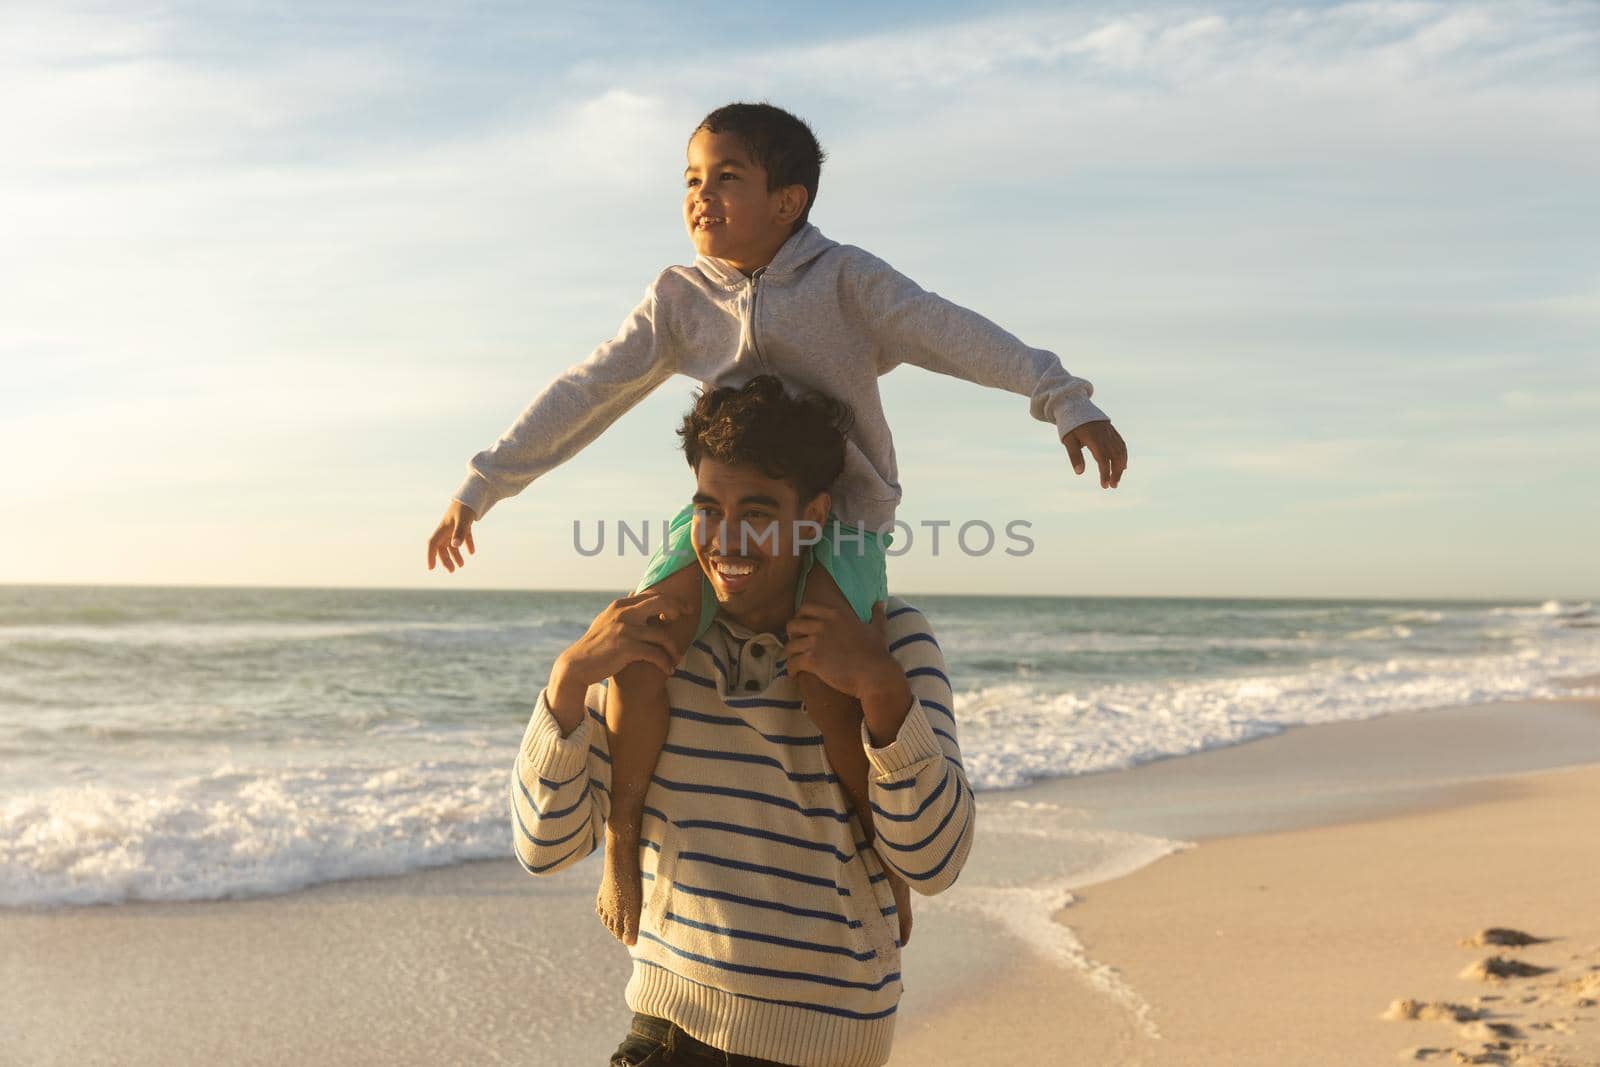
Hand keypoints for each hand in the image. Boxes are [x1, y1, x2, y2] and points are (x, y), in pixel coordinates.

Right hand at [427, 501, 477, 572]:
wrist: (474, 493)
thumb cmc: (466, 507)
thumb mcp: (463, 521)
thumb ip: (459, 533)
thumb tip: (455, 546)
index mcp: (443, 528)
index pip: (433, 544)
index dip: (430, 556)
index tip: (431, 568)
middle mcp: (447, 528)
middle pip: (442, 547)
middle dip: (446, 559)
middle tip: (452, 570)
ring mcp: (455, 526)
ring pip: (452, 544)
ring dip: (456, 555)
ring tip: (462, 565)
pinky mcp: (464, 524)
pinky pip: (463, 537)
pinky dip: (467, 544)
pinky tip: (472, 552)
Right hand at [549, 592, 684, 716]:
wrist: (578, 664)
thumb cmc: (596, 644)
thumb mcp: (607, 620)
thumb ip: (624, 608)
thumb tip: (634, 591)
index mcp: (621, 606)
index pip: (653, 596)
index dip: (673, 602)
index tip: (685, 610)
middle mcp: (623, 613)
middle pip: (661, 603)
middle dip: (678, 610)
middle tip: (687, 621)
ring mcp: (624, 630)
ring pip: (662, 634)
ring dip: (673, 649)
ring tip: (676, 659)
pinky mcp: (626, 647)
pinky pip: (655, 653)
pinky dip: (665, 663)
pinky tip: (668, 670)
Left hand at [784, 602, 900, 703]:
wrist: (875, 674)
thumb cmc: (877, 653)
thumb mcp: (878, 629)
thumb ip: (877, 614)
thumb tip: (880, 602)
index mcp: (835, 614)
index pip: (806, 608)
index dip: (800, 617)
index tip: (801, 627)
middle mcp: (823, 625)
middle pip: (793, 625)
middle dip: (791, 635)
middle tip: (796, 644)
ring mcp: (816, 642)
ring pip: (790, 645)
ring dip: (791, 654)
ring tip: (795, 661)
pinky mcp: (813, 659)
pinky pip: (792, 662)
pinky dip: (791, 669)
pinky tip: (794, 674)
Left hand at [1061, 420, 1127, 488]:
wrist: (1074, 405)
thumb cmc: (1069, 425)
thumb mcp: (1068, 440)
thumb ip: (1074, 456)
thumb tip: (1079, 473)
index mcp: (1093, 438)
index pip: (1103, 458)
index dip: (1105, 472)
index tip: (1104, 485)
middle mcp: (1105, 435)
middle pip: (1115, 455)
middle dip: (1116, 472)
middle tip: (1113, 486)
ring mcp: (1110, 432)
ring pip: (1120, 450)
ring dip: (1121, 466)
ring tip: (1117, 479)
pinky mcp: (1111, 430)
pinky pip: (1121, 444)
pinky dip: (1123, 455)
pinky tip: (1123, 466)